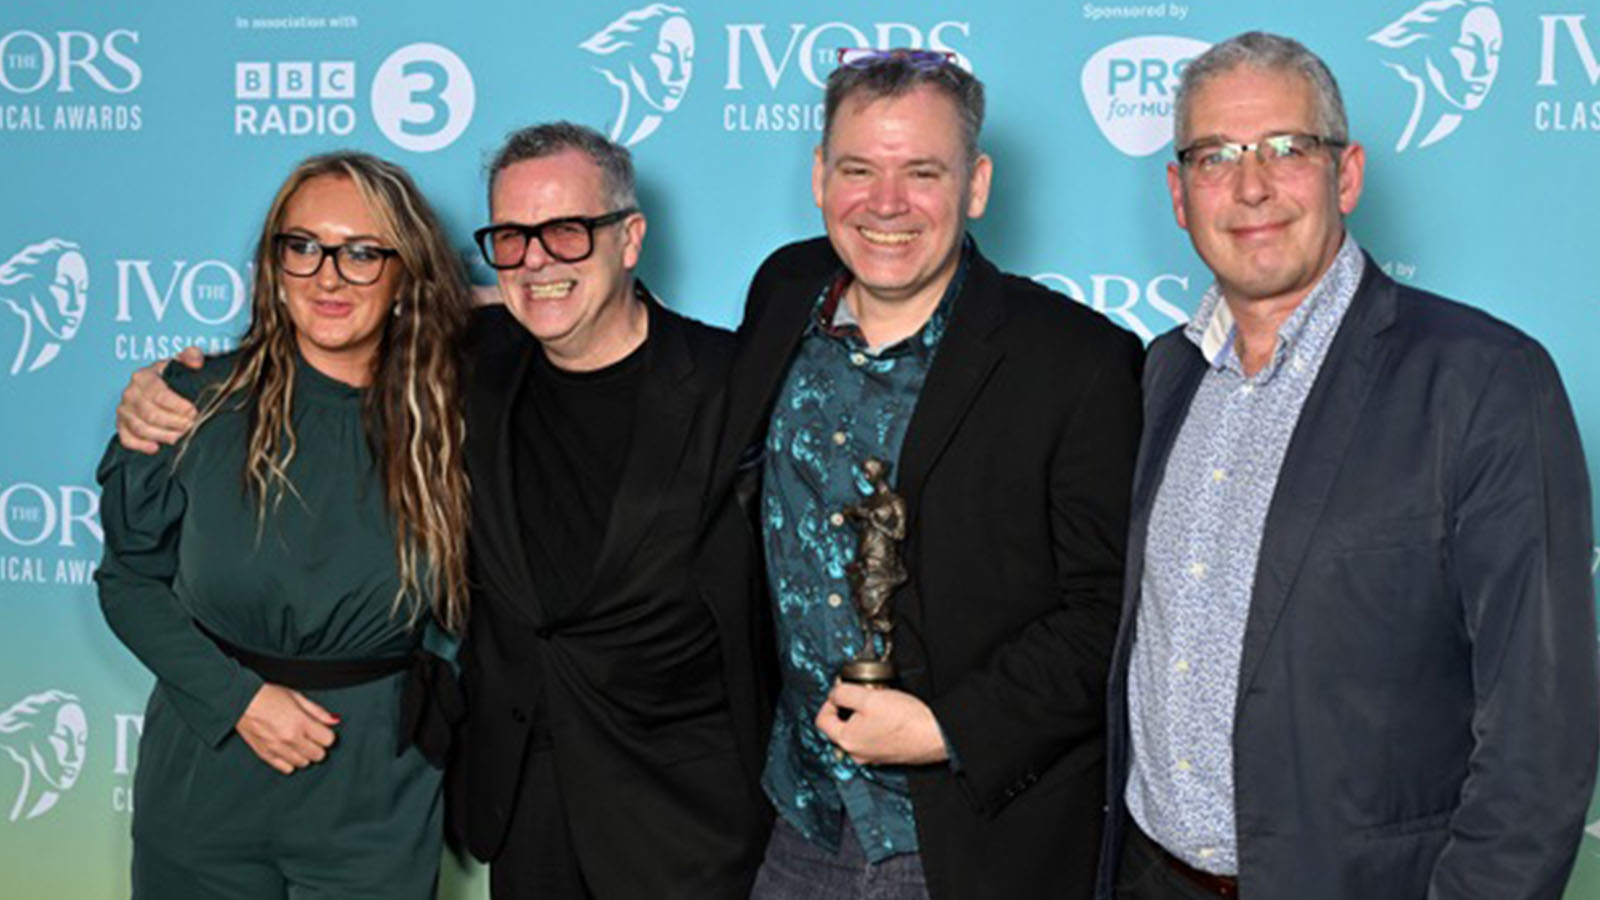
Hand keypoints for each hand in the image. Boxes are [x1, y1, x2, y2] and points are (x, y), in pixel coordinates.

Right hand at [115, 346, 202, 453]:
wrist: (160, 386)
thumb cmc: (171, 377)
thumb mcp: (182, 363)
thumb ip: (191, 357)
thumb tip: (195, 361)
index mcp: (143, 377)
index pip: (158, 394)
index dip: (177, 405)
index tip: (193, 411)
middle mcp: (130, 393)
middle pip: (150, 414)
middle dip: (174, 423)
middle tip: (192, 426)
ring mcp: (124, 410)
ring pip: (141, 428)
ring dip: (163, 435)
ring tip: (182, 437)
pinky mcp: (121, 425)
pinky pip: (126, 439)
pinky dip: (140, 445)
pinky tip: (156, 448)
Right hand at [235, 683, 339, 773]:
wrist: (240, 701)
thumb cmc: (267, 695)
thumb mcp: (297, 697)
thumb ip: (317, 711)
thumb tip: (334, 720)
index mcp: (300, 722)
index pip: (328, 740)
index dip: (327, 735)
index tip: (323, 731)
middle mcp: (290, 738)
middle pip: (318, 755)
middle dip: (319, 746)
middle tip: (312, 738)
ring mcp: (277, 749)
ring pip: (303, 763)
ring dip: (305, 755)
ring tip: (300, 743)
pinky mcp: (265, 755)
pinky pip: (286, 768)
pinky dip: (291, 762)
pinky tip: (289, 752)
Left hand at [815, 682, 947, 765]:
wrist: (935, 735)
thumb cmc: (905, 720)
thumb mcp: (868, 697)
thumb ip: (844, 693)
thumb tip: (834, 693)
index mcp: (846, 740)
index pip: (822, 719)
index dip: (829, 700)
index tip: (841, 690)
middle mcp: (856, 753)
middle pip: (839, 726)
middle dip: (848, 707)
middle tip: (863, 695)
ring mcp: (872, 756)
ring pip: (857, 731)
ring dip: (863, 716)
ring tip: (879, 703)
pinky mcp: (886, 755)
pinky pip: (872, 737)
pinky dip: (876, 725)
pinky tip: (890, 715)